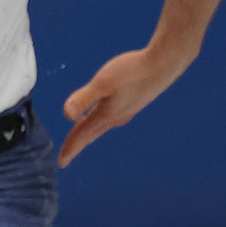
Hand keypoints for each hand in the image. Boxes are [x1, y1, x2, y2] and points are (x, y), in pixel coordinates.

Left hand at [58, 44, 196, 166]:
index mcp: (106, 115)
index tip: (62, 162)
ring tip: (80, 140)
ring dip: (88, 134)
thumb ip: (83, 98)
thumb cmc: (133, 71)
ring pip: (101, 127)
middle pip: (91, 134)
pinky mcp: (133, 103)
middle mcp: (116, 117)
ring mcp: (126, 111)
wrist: (163, 64)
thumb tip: (66, 116)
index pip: (82, 135)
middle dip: (77, 145)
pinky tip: (100, 116)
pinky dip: (99, 123)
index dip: (70, 148)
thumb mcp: (102, 82)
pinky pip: (110, 118)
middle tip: (66, 157)